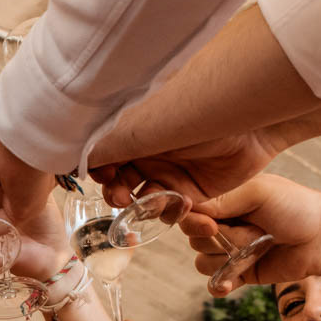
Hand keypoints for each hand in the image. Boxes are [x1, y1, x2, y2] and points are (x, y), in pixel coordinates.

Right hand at [91, 129, 283, 205]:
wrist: (246, 119)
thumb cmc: (186, 110)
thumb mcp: (135, 127)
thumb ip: (102, 147)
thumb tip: (74, 161)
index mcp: (132, 128)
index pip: (103, 154)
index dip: (97, 170)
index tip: (98, 176)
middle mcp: (150, 149)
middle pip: (119, 180)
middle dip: (116, 192)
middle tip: (121, 197)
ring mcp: (172, 169)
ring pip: (144, 198)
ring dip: (141, 204)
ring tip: (148, 202)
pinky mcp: (194, 188)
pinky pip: (172, 208)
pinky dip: (170, 210)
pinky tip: (180, 201)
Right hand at [180, 174, 320, 292]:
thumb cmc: (296, 207)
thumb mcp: (257, 192)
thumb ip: (222, 199)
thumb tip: (188, 206)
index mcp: (225, 199)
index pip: (190, 211)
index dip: (194, 221)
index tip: (212, 225)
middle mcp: (224, 224)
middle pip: (193, 238)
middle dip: (217, 240)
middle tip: (250, 234)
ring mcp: (231, 250)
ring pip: (202, 262)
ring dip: (224, 261)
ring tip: (254, 252)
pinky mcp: (240, 273)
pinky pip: (214, 283)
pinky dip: (220, 284)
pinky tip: (232, 281)